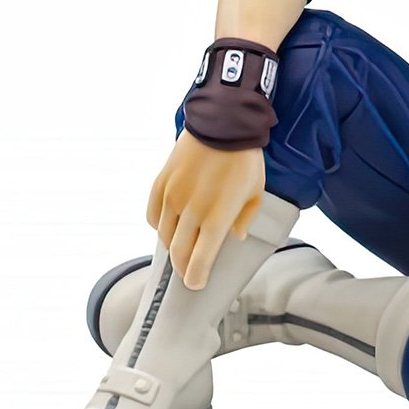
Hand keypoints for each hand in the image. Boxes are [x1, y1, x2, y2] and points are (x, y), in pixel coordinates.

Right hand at [146, 130, 265, 289]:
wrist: (223, 123)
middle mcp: (191, 211)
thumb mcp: (256, 192)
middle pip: (178, 253)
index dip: (195, 277)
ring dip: (172, 246)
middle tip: (188, 273)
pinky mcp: (161, 184)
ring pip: (164, 235)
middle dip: (183, 268)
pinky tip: (168, 226)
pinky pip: (152, 215)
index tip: (196, 285)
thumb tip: (234, 238)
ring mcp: (172, 197)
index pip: (199, 259)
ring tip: (181, 248)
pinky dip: (158, 226)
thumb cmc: (245, 160)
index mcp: (217, 217)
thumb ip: (245, 219)